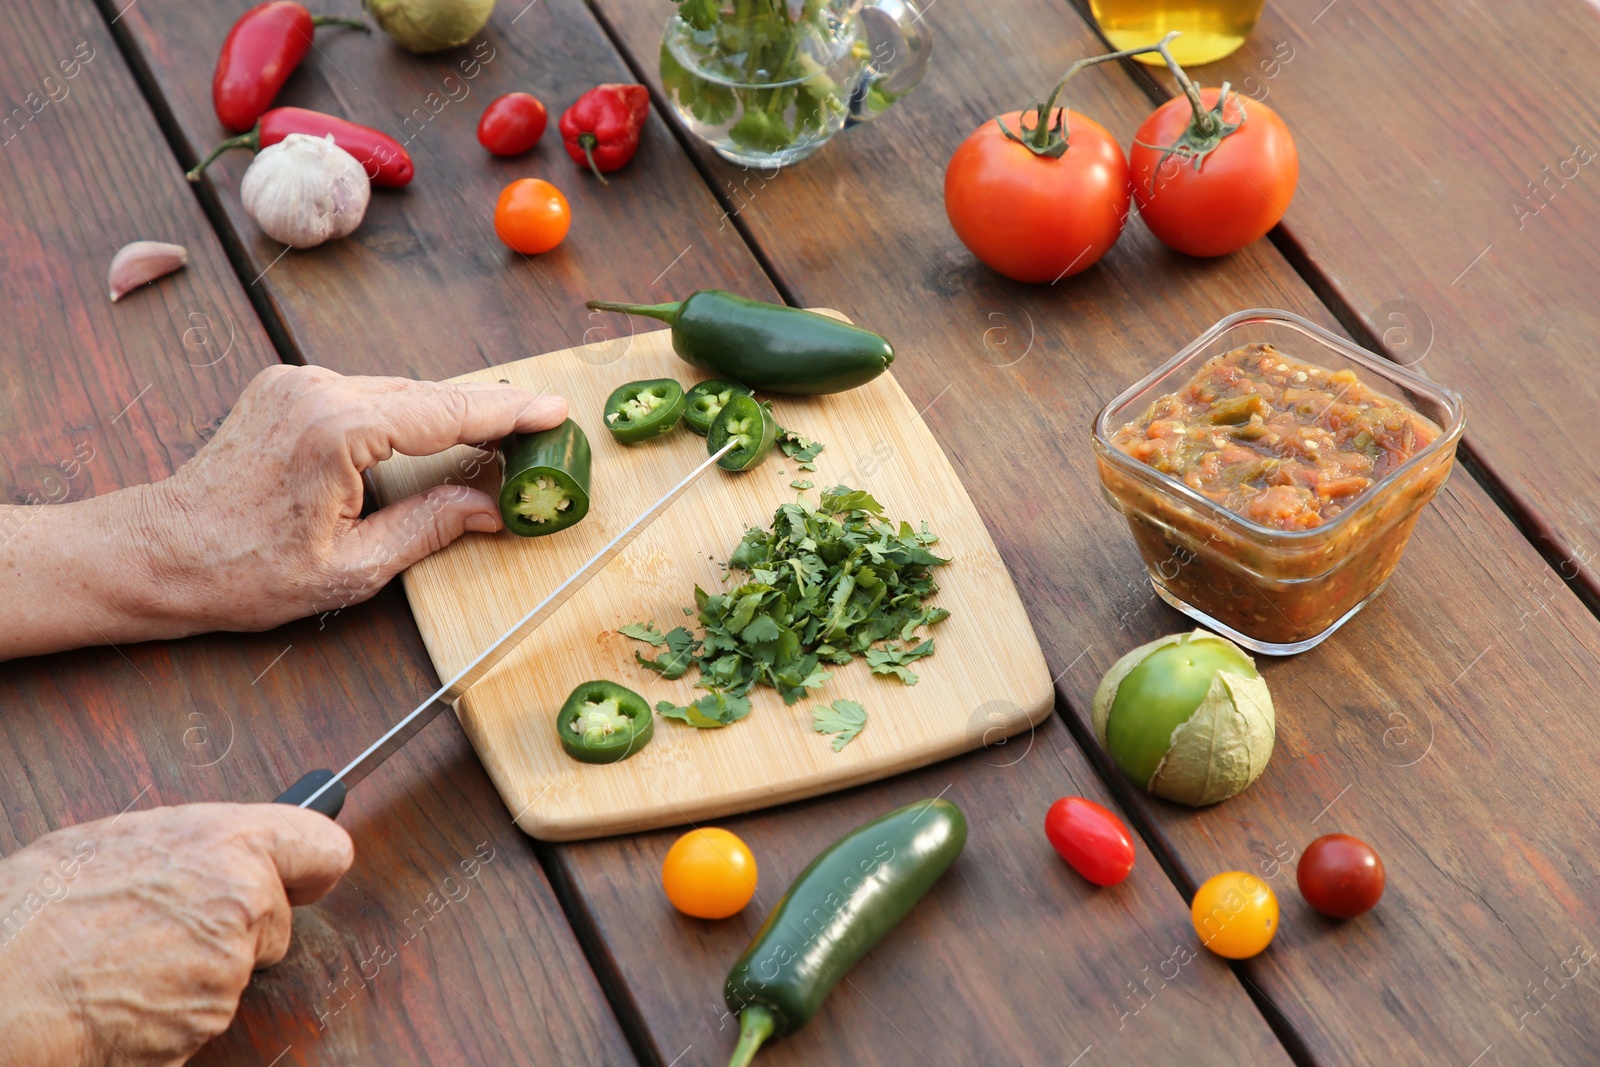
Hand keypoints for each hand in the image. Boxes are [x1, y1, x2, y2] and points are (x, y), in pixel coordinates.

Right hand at [0, 803, 352, 1065]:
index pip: (323, 847)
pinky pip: (205, 1014)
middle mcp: (243, 901)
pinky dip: (175, 1012)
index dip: (310, 867)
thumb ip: (194, 846)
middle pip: (277, 921)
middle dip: (239, 930)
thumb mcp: (120, 842)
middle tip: (171, 928)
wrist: (1, 987)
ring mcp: (229, 968)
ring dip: (199, 973)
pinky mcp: (208, 1022)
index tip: (304, 878)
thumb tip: (219, 852)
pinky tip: (126, 994)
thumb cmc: (38, 912)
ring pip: (237, 971)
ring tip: (127, 959)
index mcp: (227, 842)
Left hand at [148, 365, 567, 633]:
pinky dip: (406, 412)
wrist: (159, 551)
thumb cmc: (242, 570)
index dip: (509, 413)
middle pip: (429, 395)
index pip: (447, 412)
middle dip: (488, 411)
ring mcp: (299, 382)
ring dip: (446, 413)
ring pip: (399, 392)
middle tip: (543, 422)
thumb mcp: (351, 569)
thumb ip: (429, 529)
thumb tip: (490, 508)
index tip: (555, 408)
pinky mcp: (288, 387)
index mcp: (339, 431)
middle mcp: (319, 390)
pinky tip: (434, 431)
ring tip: (500, 433)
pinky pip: (368, 393)